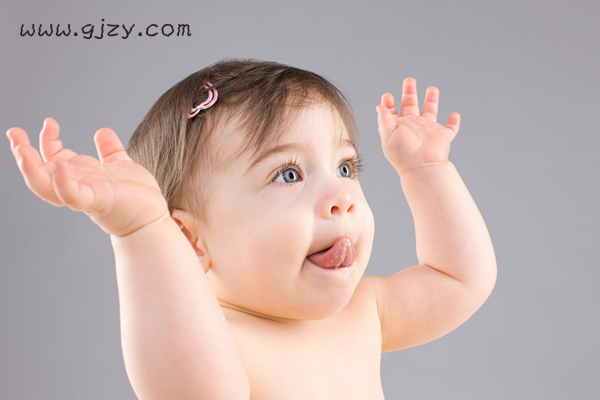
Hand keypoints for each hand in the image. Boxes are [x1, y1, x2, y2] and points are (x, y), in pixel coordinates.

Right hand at [6, 118, 169, 236]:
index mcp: (80, 175)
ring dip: (30, 169)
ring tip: (22, 150)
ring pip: (45, 187)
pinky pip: (72, 195)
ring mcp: (84, 195)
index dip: (45, 140)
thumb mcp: (121, 165)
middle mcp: (76, 185)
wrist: (152, 218)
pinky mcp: (97, 202)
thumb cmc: (137, 196)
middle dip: (22, 153)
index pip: (51, 158)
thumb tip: (102, 131)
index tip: (48, 122)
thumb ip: (110, 150)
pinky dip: (62, 182)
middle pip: (39, 172)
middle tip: (14, 133)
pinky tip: (60, 164)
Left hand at [376, 77, 460, 176]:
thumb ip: (384, 119)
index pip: (392, 112)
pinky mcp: (442, 136)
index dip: (389, 103)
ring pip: (431, 111)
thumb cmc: (403, 154)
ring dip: (432, 100)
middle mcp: (413, 127)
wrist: (422, 167)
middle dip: (409, 92)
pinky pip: (451, 128)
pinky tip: (454, 115)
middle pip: (411, 105)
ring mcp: (428, 131)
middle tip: (409, 80)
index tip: (387, 96)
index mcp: (398, 127)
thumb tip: (379, 106)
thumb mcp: (388, 134)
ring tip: (432, 88)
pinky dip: (454, 122)